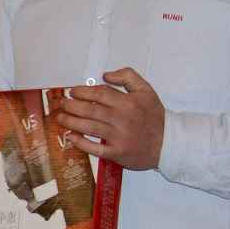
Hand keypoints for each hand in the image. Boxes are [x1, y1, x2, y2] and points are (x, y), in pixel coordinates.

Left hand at [50, 69, 164, 170]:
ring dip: (71, 122)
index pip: (99, 94)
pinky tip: (70, 138)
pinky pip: (95, 148)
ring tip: (60, 118)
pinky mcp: (117, 153)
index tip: (72, 91)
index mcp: (127, 102)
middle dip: (71, 105)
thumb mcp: (146, 90)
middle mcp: (121, 119)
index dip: (82, 91)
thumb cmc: (155, 117)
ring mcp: (118, 137)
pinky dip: (81, 143)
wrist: (169, 143)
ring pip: (89, 127)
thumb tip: (105, 75)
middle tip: (62, 104)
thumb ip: (128, 76)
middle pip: (90, 109)